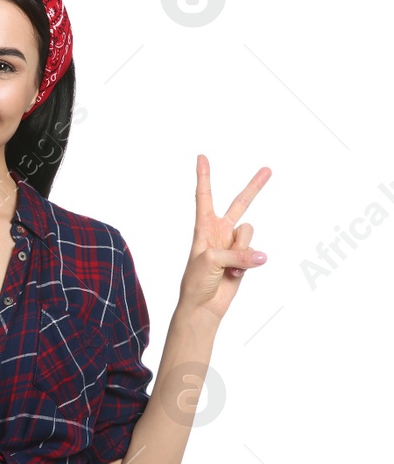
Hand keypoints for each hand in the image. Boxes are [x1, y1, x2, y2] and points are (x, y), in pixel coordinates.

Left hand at [179, 154, 269, 323]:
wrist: (203, 305)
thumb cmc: (196, 281)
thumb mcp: (210, 261)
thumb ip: (236, 253)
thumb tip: (260, 255)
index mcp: (203, 227)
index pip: (204, 196)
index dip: (204, 177)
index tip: (201, 157)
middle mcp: (219, 231)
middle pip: (240, 204)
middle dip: (254, 187)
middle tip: (268, 169)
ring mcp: (233, 244)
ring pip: (250, 234)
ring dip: (242, 250)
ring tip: (228, 265)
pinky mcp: (245, 257)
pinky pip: (254, 252)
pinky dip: (247, 264)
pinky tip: (234, 275)